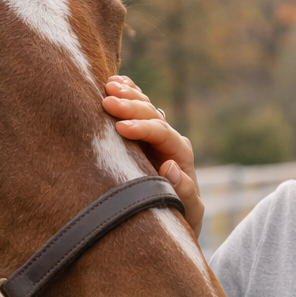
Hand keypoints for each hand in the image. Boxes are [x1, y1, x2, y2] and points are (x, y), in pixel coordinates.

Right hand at [103, 76, 203, 236]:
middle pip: (152, 114)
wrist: (177, 216)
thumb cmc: (182, 216)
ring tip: (108, 85)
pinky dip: (128, 92)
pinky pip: (137, 107)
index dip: (142, 127)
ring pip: (144, 106)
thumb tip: (171, 167)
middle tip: (107, 101)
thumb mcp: (188, 210)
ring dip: (127, 94)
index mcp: (181, 154)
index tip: (121, 127)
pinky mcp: (144, 134)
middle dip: (130, 106)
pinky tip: (116, 80)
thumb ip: (185, 191)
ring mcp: (156, 134)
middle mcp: (170, 139)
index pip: (162, 133)